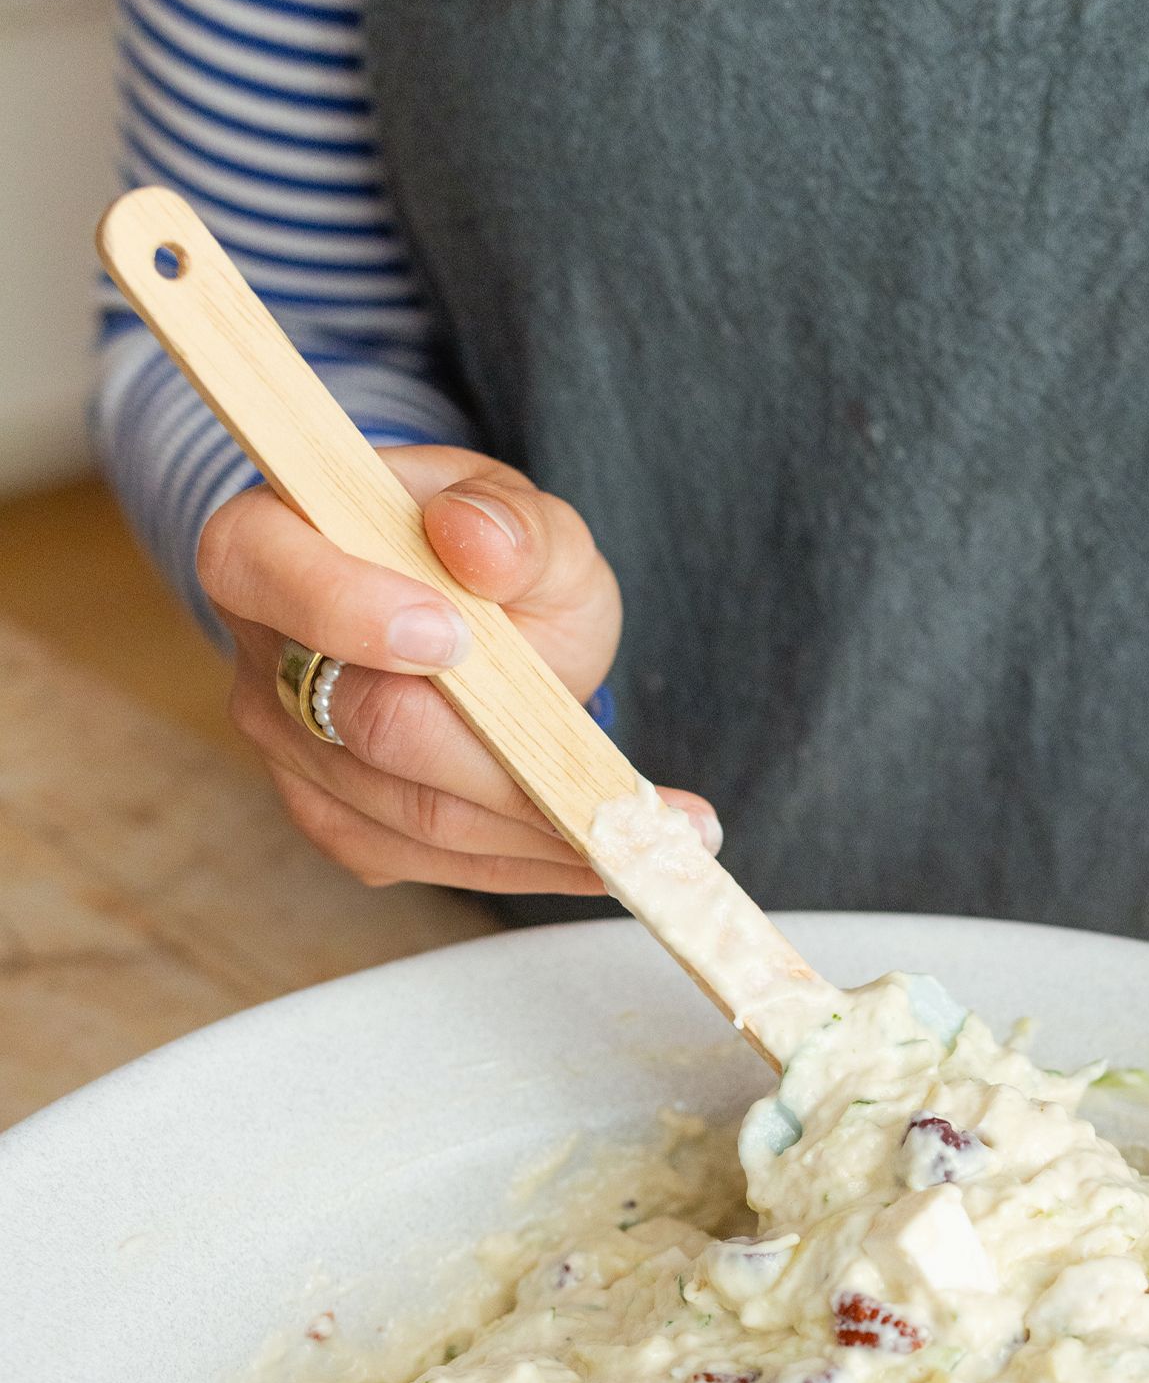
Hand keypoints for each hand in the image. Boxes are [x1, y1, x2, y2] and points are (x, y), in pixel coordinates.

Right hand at [203, 447, 718, 891]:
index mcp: (268, 543)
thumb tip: (476, 540)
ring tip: (650, 832)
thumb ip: (512, 521)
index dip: (353, 612)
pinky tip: (603, 855)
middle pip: (364, 724)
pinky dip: (525, 864)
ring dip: (536, 832)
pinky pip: (425, 860)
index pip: (266, 574)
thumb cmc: (494, 560)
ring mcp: (291, 747)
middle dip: (496, 756)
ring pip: (410, 813)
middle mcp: (265, 655)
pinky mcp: (337, 817)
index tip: (456, 638)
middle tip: (613, 780)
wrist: (490, 623)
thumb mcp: (524, 518)